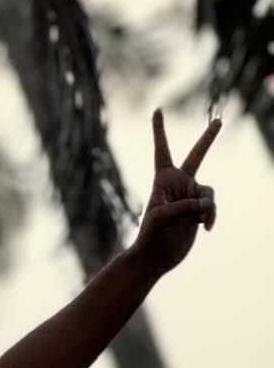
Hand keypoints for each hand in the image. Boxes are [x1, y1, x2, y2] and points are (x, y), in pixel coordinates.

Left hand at [132, 109, 218, 275]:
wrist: (155, 257)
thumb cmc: (150, 236)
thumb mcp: (162, 218)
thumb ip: (186, 205)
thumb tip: (207, 203)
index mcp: (162, 180)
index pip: (162, 150)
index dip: (159, 130)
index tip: (158, 110)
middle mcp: (177, 184)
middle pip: (196, 156)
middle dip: (208, 139)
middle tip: (218, 121)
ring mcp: (189, 196)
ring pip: (210, 191)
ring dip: (207, 206)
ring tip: (199, 220)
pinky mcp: (197, 210)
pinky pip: (212, 206)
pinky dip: (211, 215)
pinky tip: (205, 228)